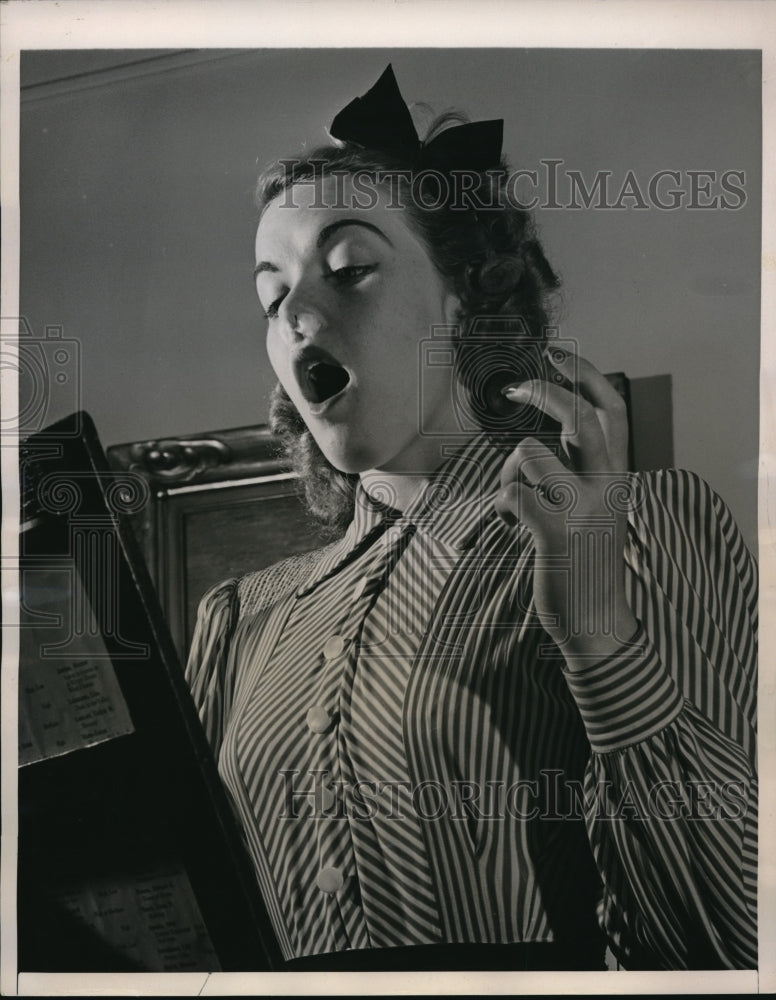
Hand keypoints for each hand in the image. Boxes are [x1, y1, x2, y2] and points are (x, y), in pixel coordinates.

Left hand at [494, 347, 638, 668]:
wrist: (597, 621)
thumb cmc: (586, 560)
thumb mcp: (598, 508)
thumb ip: (583, 472)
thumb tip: (553, 437)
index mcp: (617, 476)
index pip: (611, 411)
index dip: (584, 375)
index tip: (555, 353)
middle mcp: (606, 486)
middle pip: (581, 418)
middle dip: (545, 393)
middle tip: (516, 389)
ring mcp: (582, 509)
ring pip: (530, 455)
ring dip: (508, 473)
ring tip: (513, 502)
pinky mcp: (555, 533)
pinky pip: (511, 496)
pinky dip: (500, 508)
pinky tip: (509, 526)